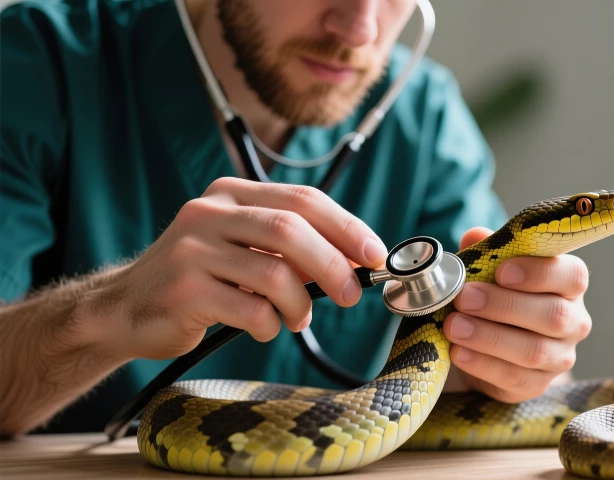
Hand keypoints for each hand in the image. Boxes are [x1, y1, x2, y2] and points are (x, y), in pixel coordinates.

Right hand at [81, 178, 386, 360]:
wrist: (125, 308)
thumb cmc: (199, 279)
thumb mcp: (241, 249)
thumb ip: (288, 248)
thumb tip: (353, 261)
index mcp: (231, 194)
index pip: (303, 199)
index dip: (347, 227)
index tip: (375, 255)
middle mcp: (209, 212)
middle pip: (293, 230)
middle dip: (334, 266)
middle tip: (351, 295)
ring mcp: (192, 250)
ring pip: (276, 274)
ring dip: (301, 305)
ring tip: (298, 319)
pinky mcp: (183, 290)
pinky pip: (251, 310)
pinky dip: (271, 325)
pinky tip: (265, 328)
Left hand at [443, 227, 590, 402]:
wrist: (490, 346)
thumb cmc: (496, 296)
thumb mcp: (490, 270)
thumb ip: (487, 251)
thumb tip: (475, 236)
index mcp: (568, 284)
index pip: (571, 276)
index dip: (538, 273)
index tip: (501, 271)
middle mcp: (574, 321)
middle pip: (553, 315)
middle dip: (504, 306)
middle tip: (465, 298)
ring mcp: (560, 356)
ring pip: (534, 350)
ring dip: (489, 337)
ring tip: (453, 326)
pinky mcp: (537, 384)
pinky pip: (514, 378)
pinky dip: (483, 365)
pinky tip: (458, 352)